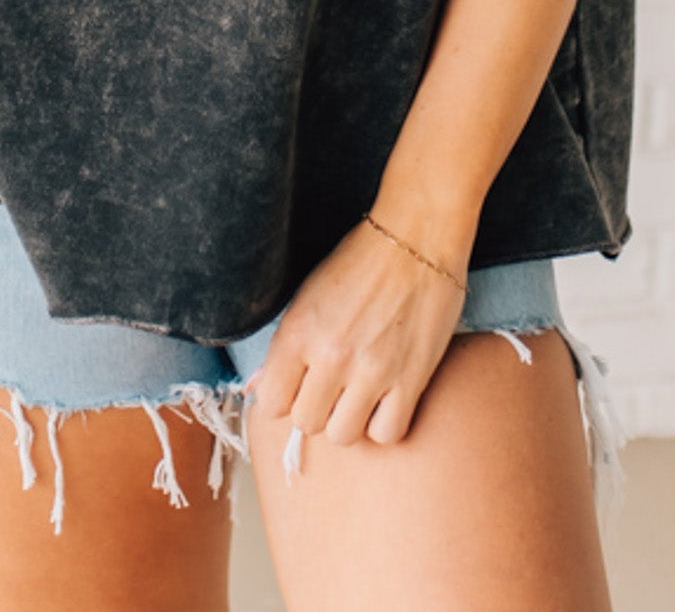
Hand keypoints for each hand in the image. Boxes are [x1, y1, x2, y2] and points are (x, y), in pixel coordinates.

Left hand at [250, 219, 469, 448]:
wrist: (417, 238)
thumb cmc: (360, 261)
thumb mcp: (308, 295)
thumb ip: (284, 347)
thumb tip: (257, 388)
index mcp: (299, 331)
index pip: (271, 403)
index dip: (284, 397)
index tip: (298, 385)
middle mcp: (331, 356)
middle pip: (306, 423)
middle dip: (317, 408)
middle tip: (332, 385)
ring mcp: (372, 371)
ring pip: (343, 436)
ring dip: (349, 419)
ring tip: (359, 392)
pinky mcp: (411, 380)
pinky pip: (387, 434)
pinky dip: (385, 422)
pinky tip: (387, 397)